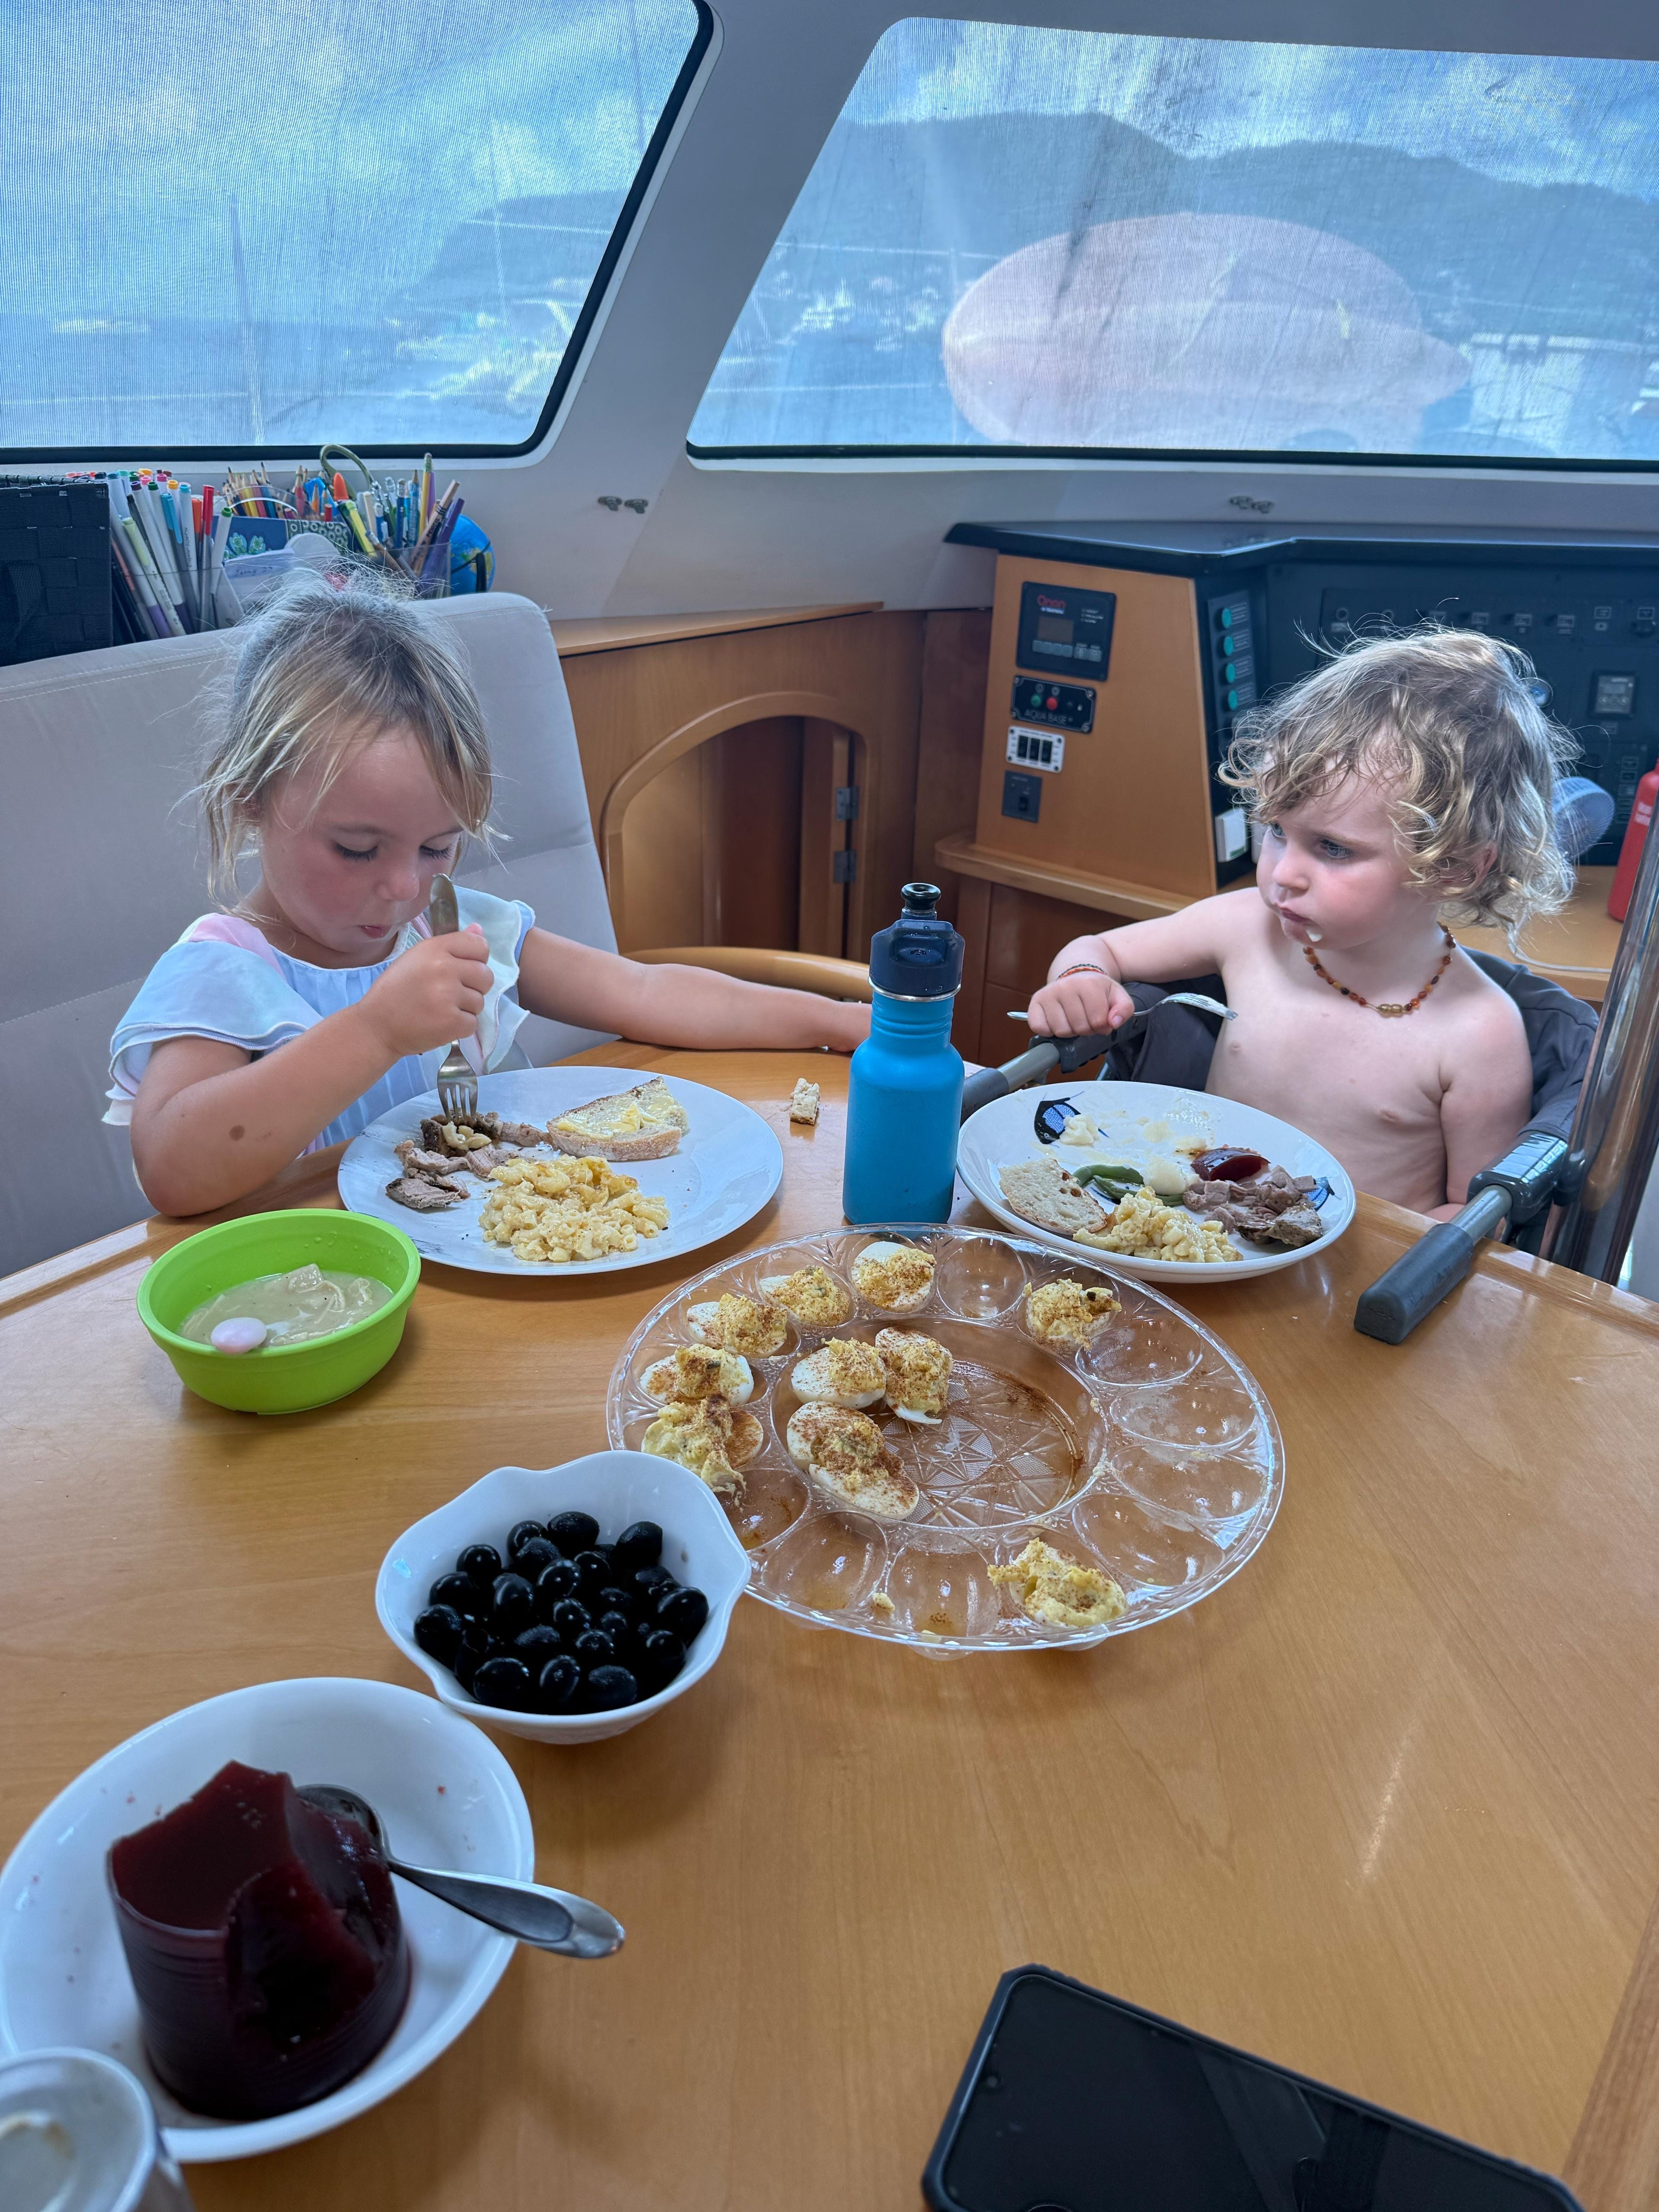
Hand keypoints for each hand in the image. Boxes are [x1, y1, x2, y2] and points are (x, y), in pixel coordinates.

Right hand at [359, 926, 490, 1059]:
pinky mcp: (452, 1022)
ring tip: (439, 1009)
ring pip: (479, 1001)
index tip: (462, 969)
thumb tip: (479, 930)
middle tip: (449, 994)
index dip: (476, 960)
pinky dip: (460, 1027)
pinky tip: (439, 1023)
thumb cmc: (396, 990)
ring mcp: (448, 996)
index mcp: (434, 948)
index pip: (479, 946)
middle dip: (474, 987)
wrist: (377, 1026)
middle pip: (485, 975)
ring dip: (465, 1008)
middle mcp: (443, 968)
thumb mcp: (418, 958)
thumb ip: (451, 945)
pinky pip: (472, 1023)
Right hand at [1026, 967, 1134, 1039]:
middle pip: (1079, 1028)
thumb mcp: (1117, 996)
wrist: (1077, 974)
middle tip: (1086, 1019)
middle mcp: (1066, 986)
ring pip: (1061, 1031)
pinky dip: (1049, 1030)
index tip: (1100, 1018)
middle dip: (1086, 1029)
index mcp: (1089, 984)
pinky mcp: (1035, 1002)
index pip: (1098, 1022)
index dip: (1102, 1026)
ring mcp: (1048, 993)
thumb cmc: (1097, 990)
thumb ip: (1124, 1009)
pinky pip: (1040, 1028)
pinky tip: (1057, 1020)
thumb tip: (1112, 1023)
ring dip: (1069, 1031)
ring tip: (1073, 1019)